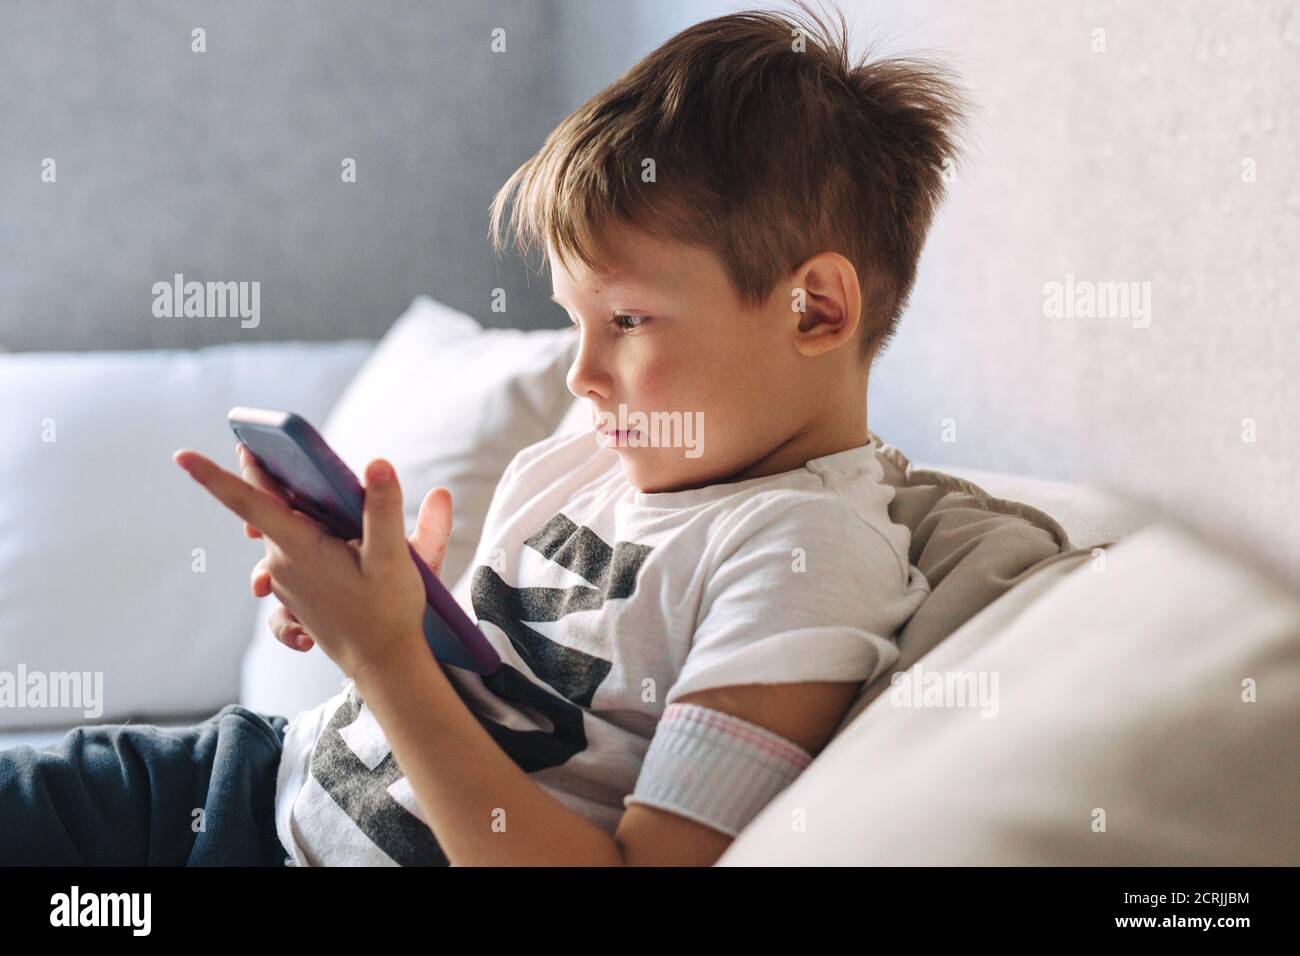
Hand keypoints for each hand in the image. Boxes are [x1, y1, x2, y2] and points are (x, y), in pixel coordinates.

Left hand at [173, 444, 446, 678]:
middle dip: (266, 477)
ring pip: (276, 533)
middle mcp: (282, 563)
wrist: (383, 667)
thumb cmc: (388, 612)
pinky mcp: (293, 596)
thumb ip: (383, 510)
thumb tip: (377, 463)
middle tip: (267, 446)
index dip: (214, 477)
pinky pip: (283, 566)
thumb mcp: (394, 559)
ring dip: (290, 513)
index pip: (249, 503)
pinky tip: (321, 547)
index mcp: (299, 547)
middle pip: (264, 508)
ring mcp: (284, 582)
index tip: (180, 456)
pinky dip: (296, 549)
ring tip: (315, 498)